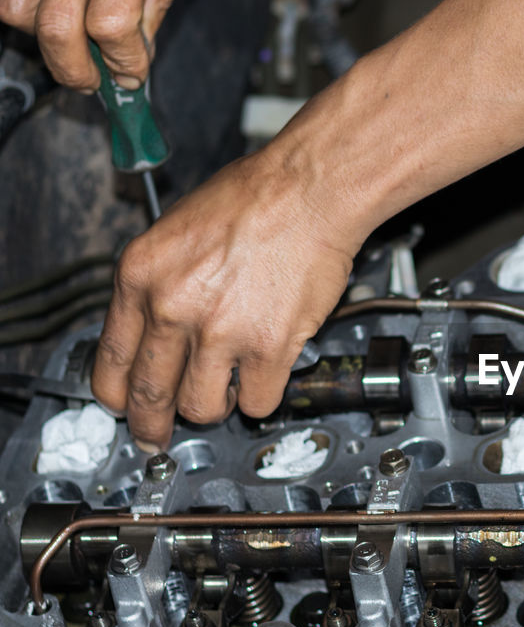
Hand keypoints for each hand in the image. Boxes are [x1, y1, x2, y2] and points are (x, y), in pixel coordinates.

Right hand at [0, 0, 203, 89]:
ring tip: (77, 44)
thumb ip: (157, 0)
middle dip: (76, 69)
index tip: (133, 77)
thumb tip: (139, 51)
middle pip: (55, 26)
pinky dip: (30, 4)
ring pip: (16, 5)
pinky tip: (61, 7)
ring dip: (44, 37)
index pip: (109, 27)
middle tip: (97, 82)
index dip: (122, 63)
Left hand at [91, 151, 356, 450]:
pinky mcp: (269, 348)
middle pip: (150, 394)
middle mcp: (173, 307)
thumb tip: (158, 331)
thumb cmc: (255, 198)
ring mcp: (220, 332)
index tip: (126, 406)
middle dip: (154, 424)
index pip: (111, 360)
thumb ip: (160, 284)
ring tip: (228, 390)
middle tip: (160, 435)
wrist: (310, 191)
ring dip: (215, 406)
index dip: (117, 394)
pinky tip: (266, 377)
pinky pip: (258, 402)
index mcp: (141, 276)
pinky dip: (262, 397)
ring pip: (202, 407)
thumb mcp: (176, 231)